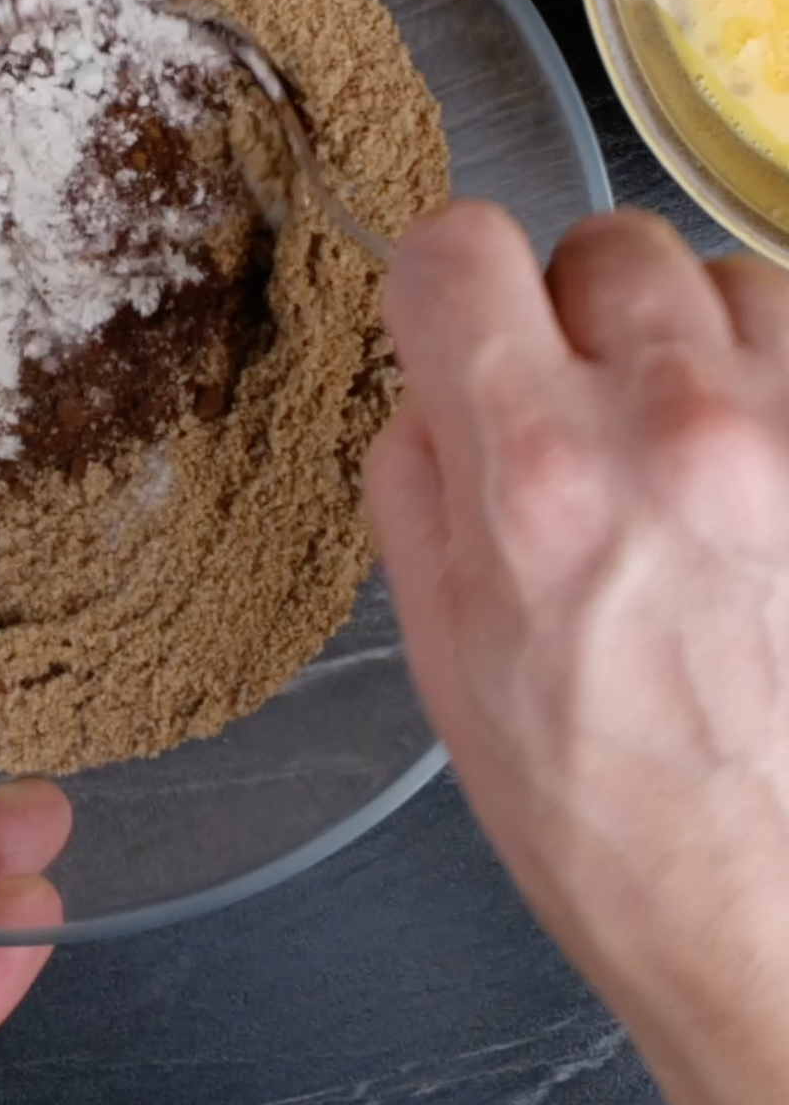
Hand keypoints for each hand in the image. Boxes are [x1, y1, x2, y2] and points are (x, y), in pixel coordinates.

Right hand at [366, 203, 788, 1104]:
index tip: (454, 323)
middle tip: (576, 403)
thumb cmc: (602, 814)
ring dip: (689, 340)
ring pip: (725, 277)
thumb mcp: (445, 654)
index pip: (458, 249)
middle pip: (601, 242)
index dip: (441, 280)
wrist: (783, 927)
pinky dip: (775, 380)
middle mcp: (672, 427)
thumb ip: (417, 486)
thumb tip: (433, 391)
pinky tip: (758, 468)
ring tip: (686, 442)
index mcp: (533, 475)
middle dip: (570, 310)